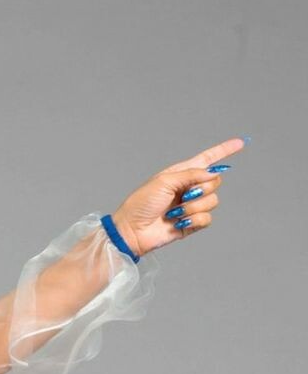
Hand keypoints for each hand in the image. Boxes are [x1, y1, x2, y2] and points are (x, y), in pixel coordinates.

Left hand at [111, 137, 246, 257]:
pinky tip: (179, 223)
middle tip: (181, 196)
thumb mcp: (165, 181)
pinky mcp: (191, 224)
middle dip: (201, 189)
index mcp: (182, 173)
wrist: (132, 231)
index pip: (208, 159)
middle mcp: (189, 188)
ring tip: (175, 213)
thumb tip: (212, 174)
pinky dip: (194, 220)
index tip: (241, 143)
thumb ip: (191, 174)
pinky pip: (207, 219)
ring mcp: (191, 206)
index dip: (224, 151)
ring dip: (194, 207)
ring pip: (212, 201)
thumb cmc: (141, 203)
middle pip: (215, 182)